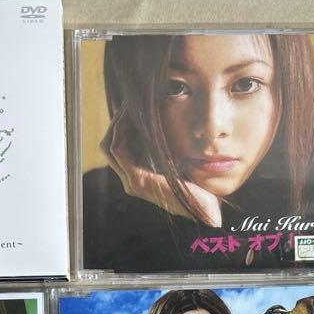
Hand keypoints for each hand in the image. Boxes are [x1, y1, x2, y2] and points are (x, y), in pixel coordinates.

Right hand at [103, 113, 221, 226]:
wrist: (204, 210)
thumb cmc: (198, 189)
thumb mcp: (178, 165)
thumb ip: (167, 152)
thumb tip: (164, 128)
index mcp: (139, 178)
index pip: (118, 149)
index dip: (120, 127)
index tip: (132, 108)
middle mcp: (131, 180)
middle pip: (109, 146)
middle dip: (116, 123)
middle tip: (128, 104)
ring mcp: (131, 181)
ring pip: (110, 145)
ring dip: (117, 123)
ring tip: (129, 105)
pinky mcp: (137, 179)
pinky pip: (119, 148)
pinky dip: (121, 129)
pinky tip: (132, 115)